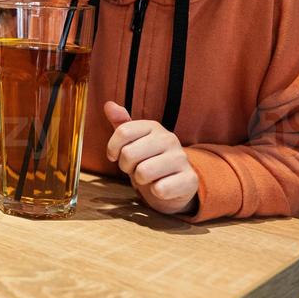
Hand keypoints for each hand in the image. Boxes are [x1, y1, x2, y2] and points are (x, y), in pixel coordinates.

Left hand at [103, 101, 198, 215]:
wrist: (176, 183)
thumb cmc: (149, 160)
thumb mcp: (134, 142)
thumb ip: (122, 124)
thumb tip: (108, 105)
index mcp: (154, 127)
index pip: (123, 132)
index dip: (112, 148)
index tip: (114, 156)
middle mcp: (169, 139)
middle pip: (129, 153)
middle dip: (126, 166)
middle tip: (135, 168)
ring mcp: (181, 158)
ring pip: (143, 172)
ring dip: (140, 180)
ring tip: (148, 177)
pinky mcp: (189, 179)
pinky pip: (160, 189)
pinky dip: (156, 192)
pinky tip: (161, 187)